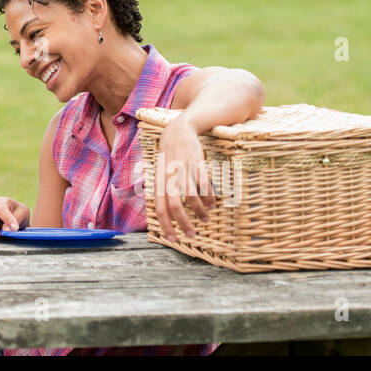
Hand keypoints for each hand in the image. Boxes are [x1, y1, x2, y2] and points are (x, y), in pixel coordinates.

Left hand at [155, 117, 213, 241]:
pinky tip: (211, 204)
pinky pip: (203, 185)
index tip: (173, 239)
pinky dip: (208, 197)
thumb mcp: (161, 172)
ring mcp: (182, 170)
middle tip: (191, 234)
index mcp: (159, 181)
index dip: (165, 225)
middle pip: (174, 205)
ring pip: (191, 196)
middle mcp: (169, 177)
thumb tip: (164, 213)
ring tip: (205, 219)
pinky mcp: (196, 163)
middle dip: (183, 223)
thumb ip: (162, 190)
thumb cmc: (169, 156)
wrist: (179, 131)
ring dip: (199, 211)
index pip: (159, 208)